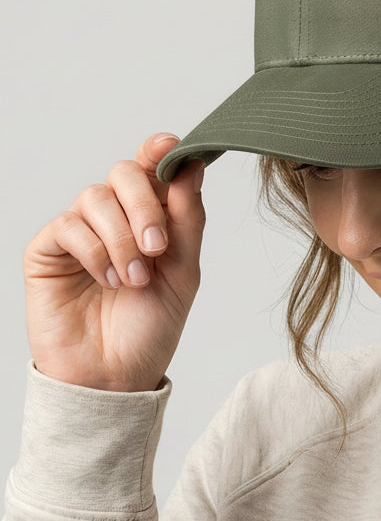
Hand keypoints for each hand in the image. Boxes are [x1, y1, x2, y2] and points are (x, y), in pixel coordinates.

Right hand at [22, 133, 205, 391]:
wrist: (116, 374)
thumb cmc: (151, 325)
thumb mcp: (184, 270)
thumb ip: (187, 218)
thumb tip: (191, 164)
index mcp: (152, 216)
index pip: (153, 168)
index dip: (159, 150)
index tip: (169, 147)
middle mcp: (116, 216)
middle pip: (125, 173)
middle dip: (145, 206)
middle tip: (158, 248)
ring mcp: (81, 231)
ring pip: (96, 197)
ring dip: (122, 238)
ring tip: (134, 279)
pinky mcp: (49, 249)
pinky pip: (69, 226)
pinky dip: (96, 252)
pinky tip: (108, 281)